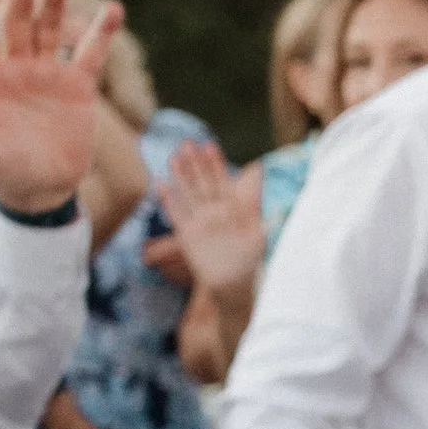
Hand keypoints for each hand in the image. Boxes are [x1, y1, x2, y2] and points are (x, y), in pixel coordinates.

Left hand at [0, 0, 118, 214]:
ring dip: (52, 6)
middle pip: (14, 24)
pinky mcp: (78, 86)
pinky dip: (101, 32)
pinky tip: (113, 10)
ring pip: (48, 31)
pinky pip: (90, 54)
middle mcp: (16, 69)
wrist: (43, 187)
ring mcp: (47, 74)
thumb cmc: (4, 170)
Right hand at [158, 137, 265, 300]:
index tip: (209, 146)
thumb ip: (257, 212)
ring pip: (188, 193)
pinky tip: (160, 184)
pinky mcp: (187, 235)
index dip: (216, 164)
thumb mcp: (258, 236)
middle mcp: (214, 212)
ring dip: (181, 175)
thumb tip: (268, 194)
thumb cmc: (249, 261)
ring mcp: (199, 221)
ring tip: (174, 156)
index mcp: (232, 209)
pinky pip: (176, 215)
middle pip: (203, 183)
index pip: (223, 181)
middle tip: (187, 143)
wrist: (233, 285)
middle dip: (196, 163)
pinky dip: (168, 200)